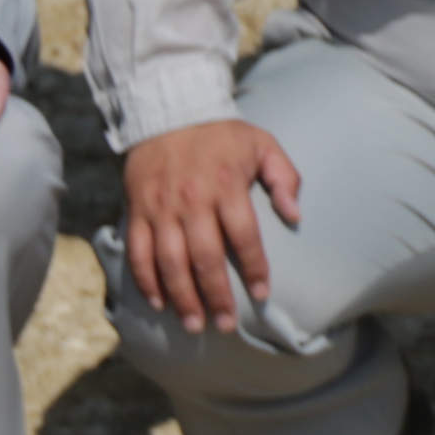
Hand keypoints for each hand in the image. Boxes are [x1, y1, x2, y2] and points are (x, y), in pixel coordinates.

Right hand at [121, 119, 300, 329]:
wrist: (169, 109)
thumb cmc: (223, 134)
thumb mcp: (263, 144)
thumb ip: (284, 178)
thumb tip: (295, 216)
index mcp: (227, 185)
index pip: (244, 235)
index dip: (253, 268)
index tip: (261, 294)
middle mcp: (193, 200)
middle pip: (205, 257)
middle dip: (216, 296)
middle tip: (226, 325)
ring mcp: (161, 207)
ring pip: (170, 262)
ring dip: (182, 297)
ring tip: (194, 325)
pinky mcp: (138, 209)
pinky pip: (139, 251)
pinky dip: (146, 280)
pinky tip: (159, 303)